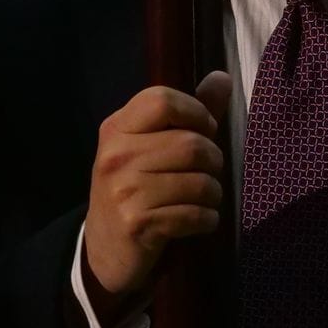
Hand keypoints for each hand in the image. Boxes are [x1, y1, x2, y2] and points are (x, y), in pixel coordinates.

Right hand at [82, 72, 231, 311]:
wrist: (103, 249)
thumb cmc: (134, 190)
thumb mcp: (149, 148)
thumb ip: (188, 114)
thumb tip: (223, 78)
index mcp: (116, 129)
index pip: (162, 100)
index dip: (197, 113)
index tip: (205, 130)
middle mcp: (116, 156)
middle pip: (191, 144)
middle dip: (213, 160)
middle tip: (208, 172)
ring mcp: (124, 191)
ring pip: (200, 182)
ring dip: (214, 194)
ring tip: (205, 198)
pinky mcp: (137, 224)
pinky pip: (195, 215)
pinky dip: (207, 219)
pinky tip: (199, 220)